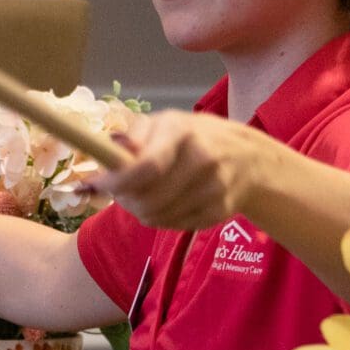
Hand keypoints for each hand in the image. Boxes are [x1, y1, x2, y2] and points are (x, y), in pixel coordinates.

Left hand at [87, 112, 279, 231]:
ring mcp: (214, 188)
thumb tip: (108, 153)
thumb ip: (132, 136)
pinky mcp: (219, 212)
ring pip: (158, 217)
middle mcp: (202, 159)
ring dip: (141, 211)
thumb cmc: (193, 137)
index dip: (118, 182)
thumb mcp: (164, 123)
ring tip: (144, 195)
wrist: (249, 158)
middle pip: (148, 199)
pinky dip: (163, 218)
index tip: (101, 185)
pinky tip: (168, 202)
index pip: (147, 166)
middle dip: (125, 200)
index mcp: (182, 132)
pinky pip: (174, 225)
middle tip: (121, 192)